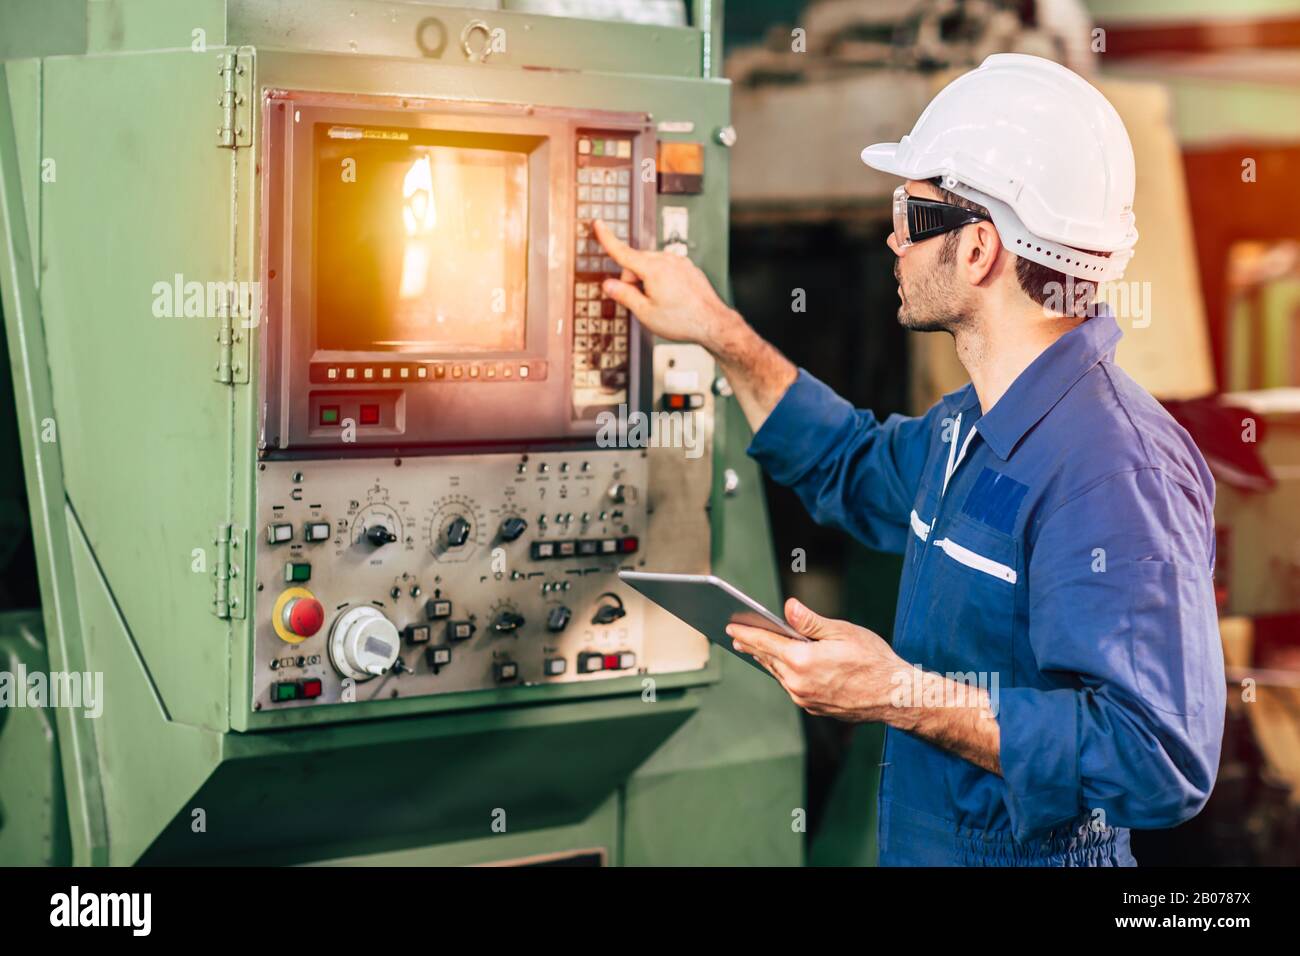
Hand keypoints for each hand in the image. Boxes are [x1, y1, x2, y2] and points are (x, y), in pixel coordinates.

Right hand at [592, 219, 738, 348]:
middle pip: (636, 262)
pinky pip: (667, 267)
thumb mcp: (646, 313)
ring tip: (659, 301)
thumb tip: (609, 284)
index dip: (607, 239)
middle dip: (632, 279)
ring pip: (651, 264)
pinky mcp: (688, 267)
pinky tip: (670, 297)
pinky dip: (661, 279)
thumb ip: (624, 295)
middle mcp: (668, 261)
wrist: (713, 323)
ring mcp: (680, 263)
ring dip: (647, 279)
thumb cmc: (683, 320)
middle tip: (640, 301)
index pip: (623, 252)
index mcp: (654, 270)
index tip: (598, 224)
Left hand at [727, 597, 912, 722]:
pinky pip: (792, 687)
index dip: (746, 633)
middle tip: (738, 635)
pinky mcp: (813, 707)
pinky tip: (785, 665)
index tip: (730, 628)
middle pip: (768, 660)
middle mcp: (798, 683)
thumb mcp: (842, 631)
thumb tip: (788, 608)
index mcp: (802, 661)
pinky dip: (785, 673)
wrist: (894, 696)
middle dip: (753, 646)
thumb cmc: (873, 660)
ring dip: (769, 660)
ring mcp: (804, 699)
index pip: (765, 643)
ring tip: (758, 647)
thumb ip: (810, 622)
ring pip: (779, 675)